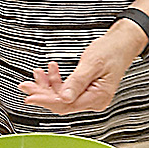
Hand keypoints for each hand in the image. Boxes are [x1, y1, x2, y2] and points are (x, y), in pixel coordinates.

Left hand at [20, 21, 144, 113]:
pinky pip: (67, 90)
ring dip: (47, 86)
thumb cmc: (112, 50)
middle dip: (42, 93)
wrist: (122, 43)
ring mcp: (90, 96)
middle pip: (61, 103)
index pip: (66, 104)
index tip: (30, 96)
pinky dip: (56, 82)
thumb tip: (63, 97)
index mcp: (98, 97)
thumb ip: (77, 81)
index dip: (45, 100)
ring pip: (62, 96)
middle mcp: (94, 101)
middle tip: (26, 85)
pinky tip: (50, 71)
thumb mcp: (92, 63)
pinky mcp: (86, 90)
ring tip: (38, 73)